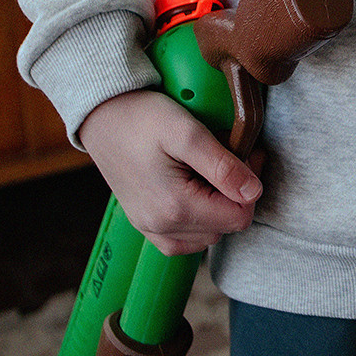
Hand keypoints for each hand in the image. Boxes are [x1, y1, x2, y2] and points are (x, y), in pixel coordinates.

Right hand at [79, 88, 264, 255]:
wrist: (101, 116)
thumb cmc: (141, 118)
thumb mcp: (187, 133)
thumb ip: (223, 166)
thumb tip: (253, 192)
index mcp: (175, 208)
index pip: (239, 217)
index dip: (250, 186)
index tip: (246, 156)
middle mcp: (161, 228)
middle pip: (225, 227)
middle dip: (235, 194)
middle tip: (230, 157)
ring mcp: (150, 229)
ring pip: (208, 235)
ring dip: (218, 207)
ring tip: (209, 172)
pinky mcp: (144, 224)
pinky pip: (184, 239)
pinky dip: (198, 220)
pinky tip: (195, 191)